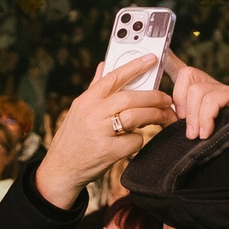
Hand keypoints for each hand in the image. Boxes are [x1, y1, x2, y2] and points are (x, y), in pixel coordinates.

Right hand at [36, 56, 178, 208]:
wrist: (61, 168)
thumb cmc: (74, 137)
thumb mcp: (80, 110)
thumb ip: (95, 87)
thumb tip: (104, 65)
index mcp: (87, 100)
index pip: (113, 77)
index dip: (134, 66)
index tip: (151, 59)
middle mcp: (92, 113)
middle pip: (130, 98)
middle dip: (154, 97)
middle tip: (166, 99)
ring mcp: (100, 132)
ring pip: (135, 117)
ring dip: (154, 115)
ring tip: (162, 116)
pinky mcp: (109, 152)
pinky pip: (134, 140)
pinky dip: (138, 140)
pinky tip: (133, 140)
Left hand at [166, 61, 228, 140]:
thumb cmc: (205, 140)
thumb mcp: (182, 126)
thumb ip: (171, 116)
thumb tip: (161, 107)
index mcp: (194, 88)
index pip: (180, 69)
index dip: (170, 59)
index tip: (162, 51)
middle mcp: (209, 82)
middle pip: (186, 75)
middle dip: (183, 106)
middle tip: (188, 129)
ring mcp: (223, 87)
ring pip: (197, 90)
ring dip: (194, 117)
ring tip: (197, 134)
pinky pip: (212, 100)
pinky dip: (206, 118)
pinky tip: (206, 131)